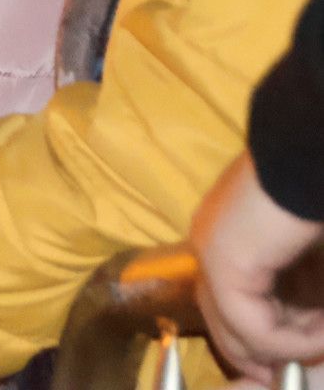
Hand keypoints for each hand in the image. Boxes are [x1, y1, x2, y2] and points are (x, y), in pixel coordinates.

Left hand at [192, 153, 323, 381]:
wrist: (310, 155)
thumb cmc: (313, 196)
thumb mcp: (305, 257)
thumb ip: (294, 293)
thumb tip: (293, 339)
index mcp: (226, 238)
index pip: (227, 308)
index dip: (262, 343)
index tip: (295, 364)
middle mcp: (210, 246)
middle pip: (226, 324)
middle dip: (266, 356)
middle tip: (300, 373)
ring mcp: (211, 254)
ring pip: (238, 332)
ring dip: (289, 348)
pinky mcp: (223, 264)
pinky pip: (253, 327)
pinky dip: (294, 341)